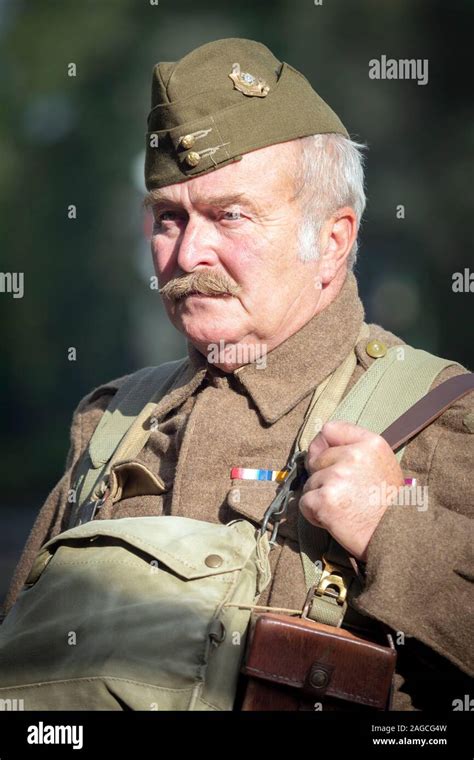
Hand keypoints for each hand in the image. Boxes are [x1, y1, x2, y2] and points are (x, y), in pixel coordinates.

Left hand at [299, 420, 404, 560]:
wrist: (399, 538)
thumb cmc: (389, 507)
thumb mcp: (383, 466)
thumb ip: (356, 452)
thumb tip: (316, 449)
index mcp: (370, 443)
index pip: (330, 430)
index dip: (322, 446)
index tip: (325, 460)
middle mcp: (353, 455)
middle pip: (316, 459)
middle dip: (322, 477)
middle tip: (346, 496)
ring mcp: (338, 476)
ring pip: (309, 483)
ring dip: (320, 498)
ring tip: (345, 510)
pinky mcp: (325, 499)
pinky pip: (305, 503)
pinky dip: (315, 515)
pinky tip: (336, 521)